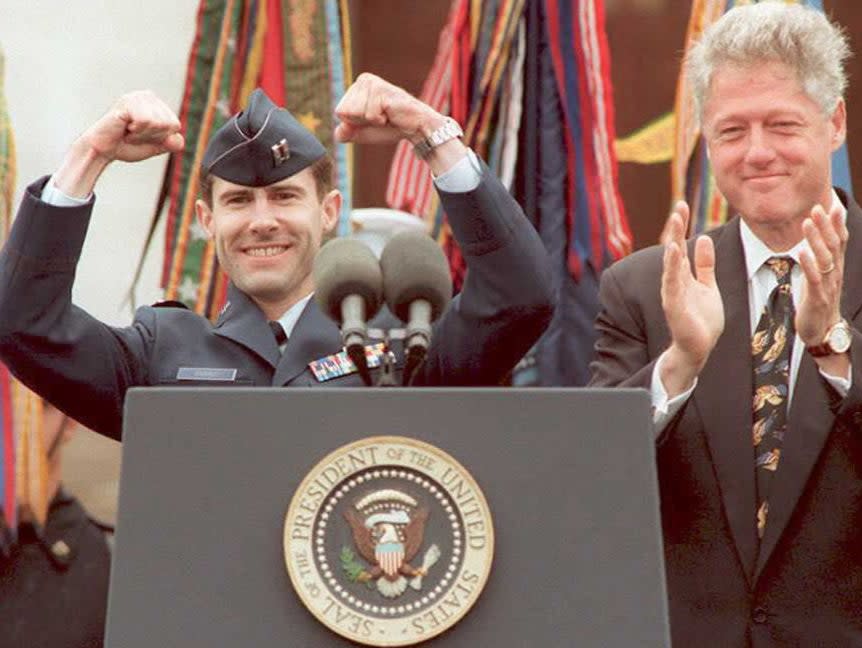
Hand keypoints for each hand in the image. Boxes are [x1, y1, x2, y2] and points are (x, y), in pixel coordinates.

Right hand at [82, 90, 183, 162]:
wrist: (104, 150)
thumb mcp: (157, 147)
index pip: (175, 125)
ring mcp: (138, 96)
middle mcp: (149, 96)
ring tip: (129, 131)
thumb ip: (172, 144)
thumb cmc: (128, 146)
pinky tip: (124, 126)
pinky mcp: (128, 101)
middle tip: (134, 134)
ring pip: (158, 123)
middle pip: (168, 124)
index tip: (144, 137)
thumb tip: (177, 139)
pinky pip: (146, 121)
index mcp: (158, 105)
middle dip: (151, 136)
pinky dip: (136, 131)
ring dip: (142, 134)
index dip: (161, 138)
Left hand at [334, 73, 441, 144]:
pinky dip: (380, 120)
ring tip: (386, 114)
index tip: (373, 119)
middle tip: (381, 117)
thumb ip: (346, 133)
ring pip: (354, 113)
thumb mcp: (362, 133)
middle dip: (362, 122)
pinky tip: (391, 113)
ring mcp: (371, 82)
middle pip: (344, 112)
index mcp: (356, 88)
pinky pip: (369, 115)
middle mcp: (362, 80)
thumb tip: (340, 130)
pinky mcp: (379, 89)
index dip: (355, 123)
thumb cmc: (390, 128)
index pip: (339, 112)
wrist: (416, 128)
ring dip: (372, 121)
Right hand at [660, 201, 724, 395]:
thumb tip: (703, 239)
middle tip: (679, 206)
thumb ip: (704, 264)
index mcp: (683, 275)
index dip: (681, 226)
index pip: (680, 245)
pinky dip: (672, 267)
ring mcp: (673, 293)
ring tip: (676, 223)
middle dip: (676, 228)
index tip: (682, 205)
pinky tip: (673, 251)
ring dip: (673, 242)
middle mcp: (675, 281)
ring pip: (671, 263)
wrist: (698, 348)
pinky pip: (673, 283)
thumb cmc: (702, 320)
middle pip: (674, 249)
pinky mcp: (675, 306)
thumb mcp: (708, 286)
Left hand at [797, 203, 849, 375]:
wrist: (820, 331)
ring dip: (815, 239)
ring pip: (824, 258)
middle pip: (832, 246)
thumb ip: (820, 258)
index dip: (836, 224)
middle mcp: (835, 274)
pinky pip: (814, 279)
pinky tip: (801, 252)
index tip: (830, 205)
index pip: (839, 242)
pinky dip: (808, 264)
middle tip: (816, 208)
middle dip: (825, 226)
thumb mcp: (820, 277)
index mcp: (835, 268)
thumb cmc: (817, 301)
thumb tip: (817, 239)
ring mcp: (828, 286)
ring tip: (806, 223)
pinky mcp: (818, 298)